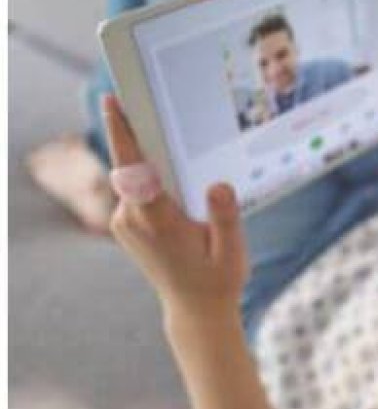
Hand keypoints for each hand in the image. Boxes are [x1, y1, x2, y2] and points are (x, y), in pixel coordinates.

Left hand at [103, 95, 248, 317]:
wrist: (197, 310)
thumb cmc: (218, 280)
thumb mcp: (232, 251)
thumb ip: (224, 217)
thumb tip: (219, 184)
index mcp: (156, 221)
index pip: (135, 169)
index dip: (124, 134)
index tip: (115, 103)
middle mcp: (132, 219)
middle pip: (131, 164)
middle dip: (140, 132)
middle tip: (150, 98)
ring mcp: (125, 221)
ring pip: (133, 176)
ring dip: (150, 156)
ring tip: (171, 134)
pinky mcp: (127, 223)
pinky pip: (135, 188)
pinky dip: (150, 174)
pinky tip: (173, 169)